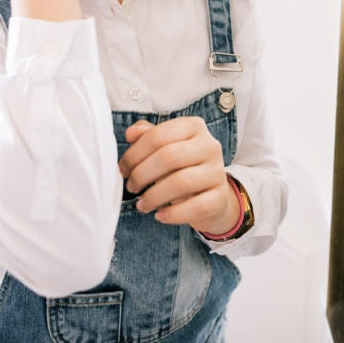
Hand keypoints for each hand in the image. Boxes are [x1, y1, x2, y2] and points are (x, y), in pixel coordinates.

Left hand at [117, 117, 240, 235]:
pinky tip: (159, 215)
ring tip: (142, 204)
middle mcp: (209, 146)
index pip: (158, 136)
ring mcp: (217, 172)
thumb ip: (148, 136)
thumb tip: (131, 133)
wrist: (212, 194)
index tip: (123, 169)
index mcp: (194, 127)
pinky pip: (195, 206)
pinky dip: (173, 214)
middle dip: (142, 174)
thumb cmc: (183, 167)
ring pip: (181, 182)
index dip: (134, 154)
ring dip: (154, 196)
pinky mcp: (220, 197)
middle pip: (168, 157)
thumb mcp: (166, 147)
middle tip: (131, 187)